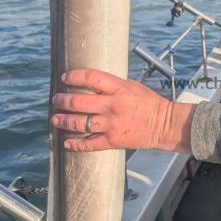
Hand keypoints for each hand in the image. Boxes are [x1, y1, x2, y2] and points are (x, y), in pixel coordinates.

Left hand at [51, 69, 195, 152]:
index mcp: (119, 89)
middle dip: (62, 101)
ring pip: (79, 123)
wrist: (164, 125)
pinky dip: (75, 144)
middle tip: (56, 100)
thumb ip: (111, 85)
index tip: (64, 77)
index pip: (90, 78)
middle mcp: (113, 106)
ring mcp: (112, 124)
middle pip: (78, 102)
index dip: (73, 76)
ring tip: (56, 119)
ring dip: (63, 121)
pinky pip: (89, 144)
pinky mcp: (113, 140)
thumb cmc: (149, 103)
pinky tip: (67, 143)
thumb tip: (88, 83)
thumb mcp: (132, 86)